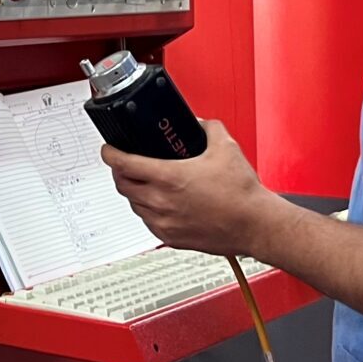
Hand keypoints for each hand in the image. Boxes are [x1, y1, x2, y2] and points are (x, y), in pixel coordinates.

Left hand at [101, 119, 275, 256]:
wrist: (255, 224)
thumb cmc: (242, 193)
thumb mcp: (225, 147)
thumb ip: (206, 127)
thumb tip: (197, 123)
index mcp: (169, 177)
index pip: (123, 164)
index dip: (110, 154)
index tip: (108, 149)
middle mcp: (162, 201)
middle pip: (122, 185)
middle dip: (119, 172)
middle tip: (124, 164)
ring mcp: (165, 222)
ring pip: (133, 205)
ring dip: (133, 192)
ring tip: (142, 182)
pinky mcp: (172, 238)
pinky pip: (147, 222)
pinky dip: (146, 210)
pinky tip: (158, 203)